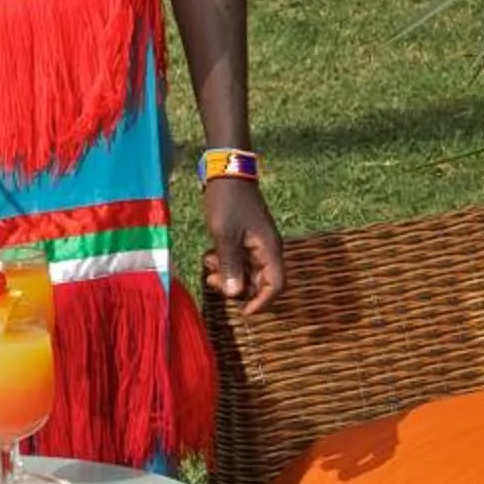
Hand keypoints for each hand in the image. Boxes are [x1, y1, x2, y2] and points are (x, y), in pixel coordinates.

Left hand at [200, 176, 282, 314]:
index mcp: (269, 248)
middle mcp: (267, 248)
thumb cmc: (227, 201)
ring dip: (228, 274)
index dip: (262, 302)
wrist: (226, 171)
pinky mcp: (245, 238)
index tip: (243, 312)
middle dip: (236, 287)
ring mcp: (256, 243)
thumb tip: (235, 294)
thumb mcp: (224, 236)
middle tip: (212, 280)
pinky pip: (239, 260)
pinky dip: (225, 263)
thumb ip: (230, 266)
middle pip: (259, 282)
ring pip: (246, 271)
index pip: (276, 284)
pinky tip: (209, 256)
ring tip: (207, 264)